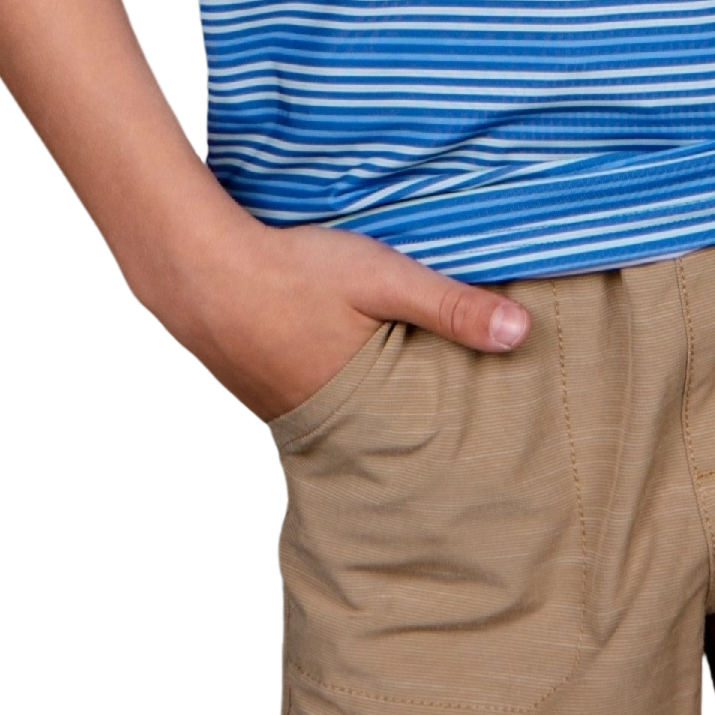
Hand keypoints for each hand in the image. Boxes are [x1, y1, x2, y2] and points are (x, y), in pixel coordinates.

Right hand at [162, 208, 530, 432]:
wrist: (193, 264)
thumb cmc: (291, 270)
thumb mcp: (382, 277)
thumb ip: (450, 304)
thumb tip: (522, 334)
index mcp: (352, 409)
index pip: (410, 444)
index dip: (439, 446)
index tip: (473, 451)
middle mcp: (309, 423)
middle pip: (369, 438)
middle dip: (401, 434)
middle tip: (438, 432)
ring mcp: (270, 410)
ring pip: (331, 420)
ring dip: (357, 411)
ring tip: (388, 399)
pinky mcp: (246, 387)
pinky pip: (295, 401)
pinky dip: (317, 390)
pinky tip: (325, 367)